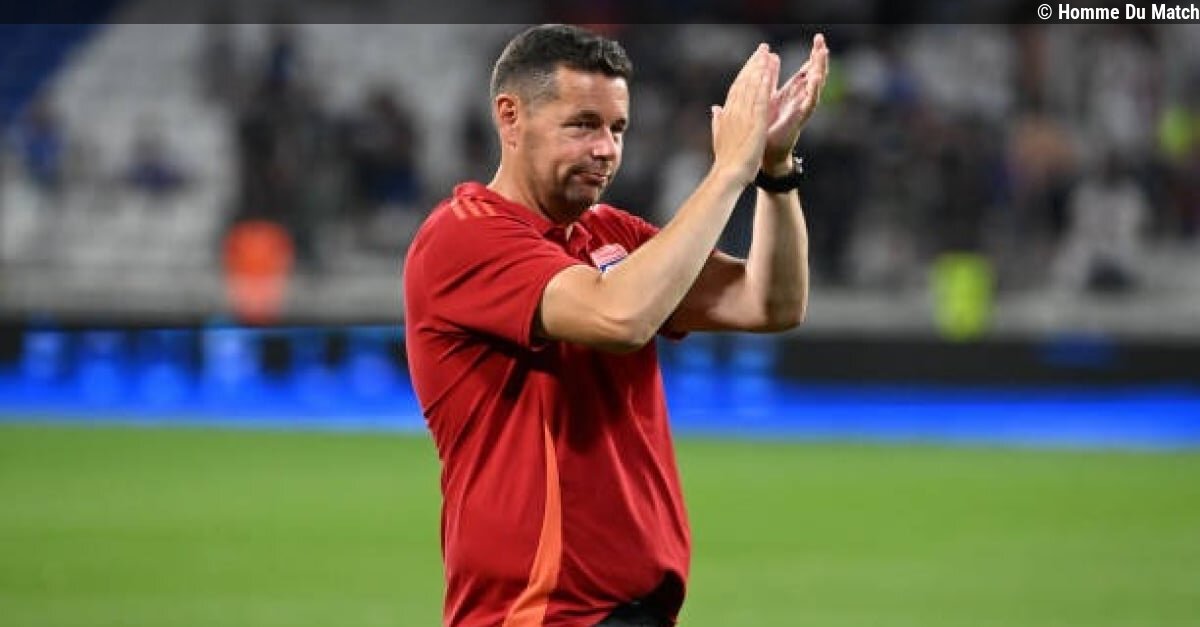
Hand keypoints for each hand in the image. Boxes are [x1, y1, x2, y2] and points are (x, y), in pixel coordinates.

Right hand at [710, 43, 775, 184]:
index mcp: (727, 114)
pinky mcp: (754, 122)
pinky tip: (769, 72)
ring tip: (768, 54)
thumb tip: (714, 108)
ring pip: (752, 86)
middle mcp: (734, 111)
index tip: (753, 61)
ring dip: (760, 68)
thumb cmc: (725, 161)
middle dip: (754, 64)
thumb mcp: (720, 136)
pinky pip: (760, 98)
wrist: (728, 174)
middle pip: (744, 82)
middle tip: (762, 49)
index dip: (745, 73)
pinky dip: (764, 84)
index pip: (737, 88)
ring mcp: (744, 116)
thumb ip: (718, 120)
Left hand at [762, 34, 828, 174]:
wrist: (765, 153)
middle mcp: (801, 100)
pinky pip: (808, 103)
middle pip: (814, 74)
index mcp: (793, 94)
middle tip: (822, 41)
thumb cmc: (767, 127)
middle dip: (819, 58)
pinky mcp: (799, 120)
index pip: (806, 70)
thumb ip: (771, 79)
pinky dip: (812, 91)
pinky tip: (814, 80)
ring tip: (822, 54)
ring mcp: (802, 109)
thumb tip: (771, 59)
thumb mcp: (768, 97)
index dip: (813, 56)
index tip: (819, 39)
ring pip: (815, 86)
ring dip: (819, 70)